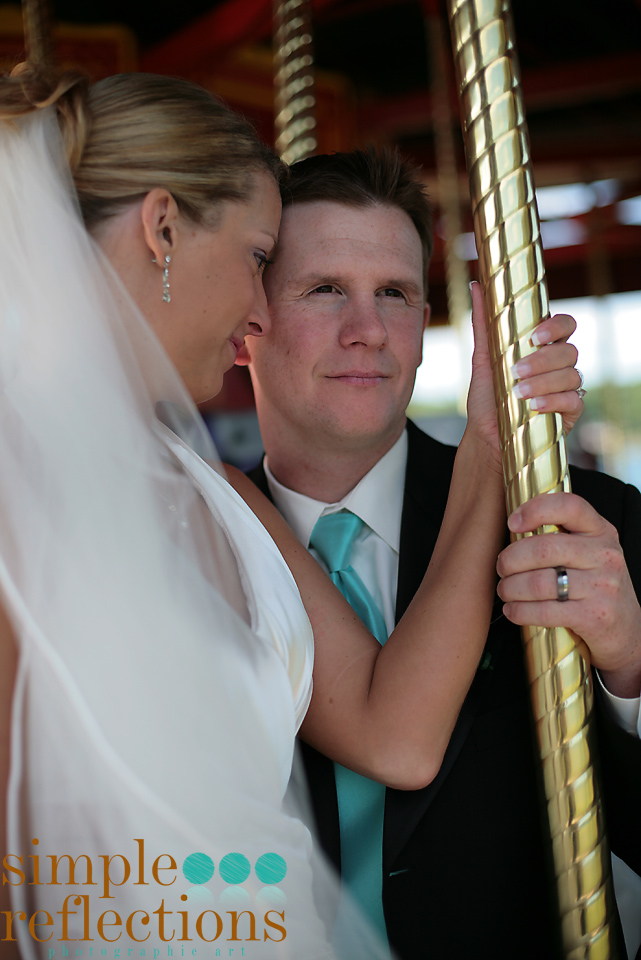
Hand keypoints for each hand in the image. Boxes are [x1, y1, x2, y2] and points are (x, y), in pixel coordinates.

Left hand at [466, 282, 583, 473]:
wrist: (486, 435)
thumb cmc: (487, 397)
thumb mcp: (482, 358)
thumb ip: (483, 322)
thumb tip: (476, 286)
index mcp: (543, 347)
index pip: (564, 325)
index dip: (556, 326)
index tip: (535, 336)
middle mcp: (559, 365)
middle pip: (569, 350)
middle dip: (543, 360)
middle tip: (517, 370)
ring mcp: (567, 388)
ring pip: (572, 375)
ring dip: (544, 382)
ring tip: (519, 392)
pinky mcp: (570, 411)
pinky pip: (574, 400)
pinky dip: (553, 401)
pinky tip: (534, 405)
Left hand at [497, 492, 640, 697]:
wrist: (628, 633)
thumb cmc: (598, 589)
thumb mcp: (591, 554)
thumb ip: (562, 538)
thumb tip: (514, 528)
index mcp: (601, 532)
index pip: (569, 506)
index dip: (535, 509)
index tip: (513, 523)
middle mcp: (605, 555)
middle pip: (543, 549)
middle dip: (510, 559)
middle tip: (501, 568)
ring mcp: (602, 587)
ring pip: (539, 582)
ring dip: (510, 588)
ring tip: (504, 590)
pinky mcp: (595, 617)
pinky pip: (544, 612)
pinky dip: (519, 612)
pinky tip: (512, 611)